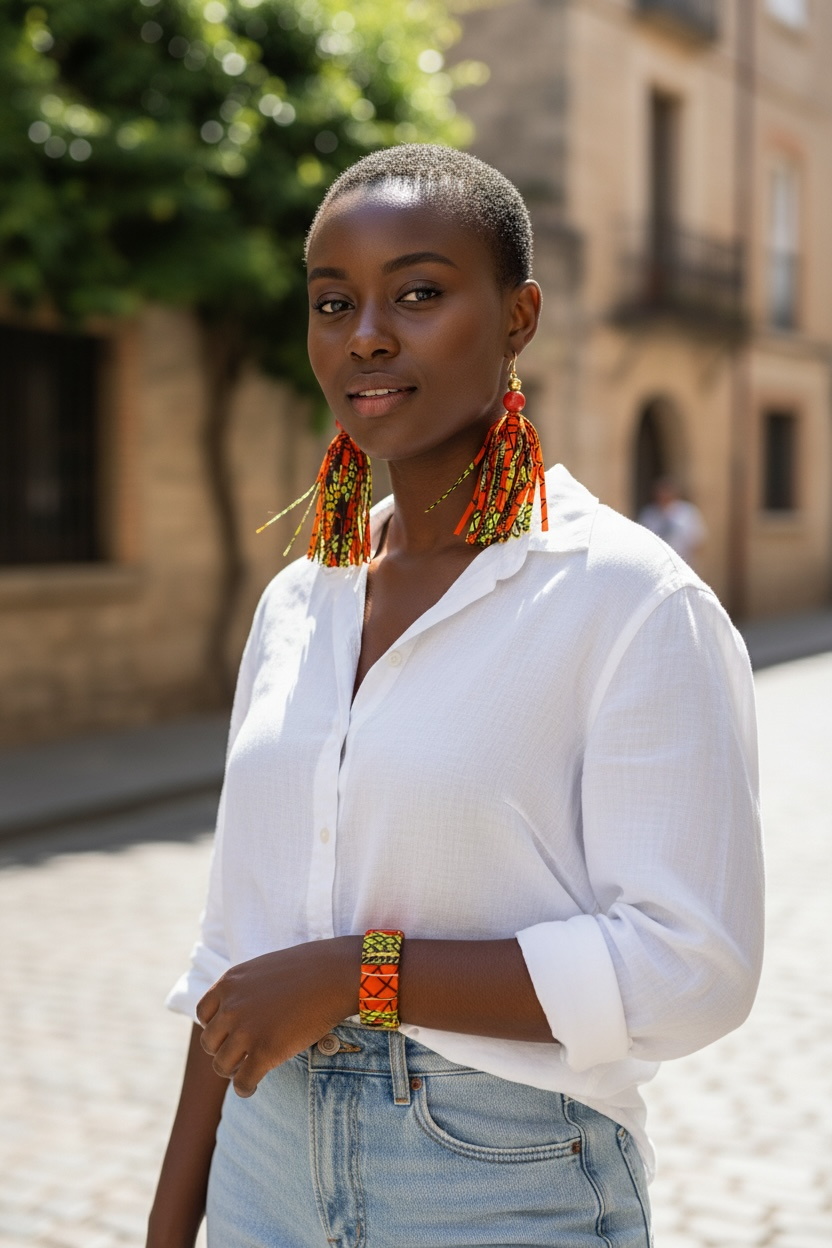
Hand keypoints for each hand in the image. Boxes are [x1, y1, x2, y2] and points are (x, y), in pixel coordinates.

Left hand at [195, 936, 360, 1097]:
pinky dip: (245, 1088)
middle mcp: (231, 1007)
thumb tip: (239, 1011)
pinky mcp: (264, 1052)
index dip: (215, 1027)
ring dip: (232, 1071)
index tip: (229, 1034)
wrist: (336, 975)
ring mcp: (246, 1031)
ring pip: (221, 1066)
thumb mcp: (264, 969)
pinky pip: (243, 1082)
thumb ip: (245, 989)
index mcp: (229, 983)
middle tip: (240, 1054)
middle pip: (209, 1042)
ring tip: (246, 1071)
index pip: (203, 1014)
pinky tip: (254, 1086)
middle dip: (223, 1050)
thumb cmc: (309, 969)